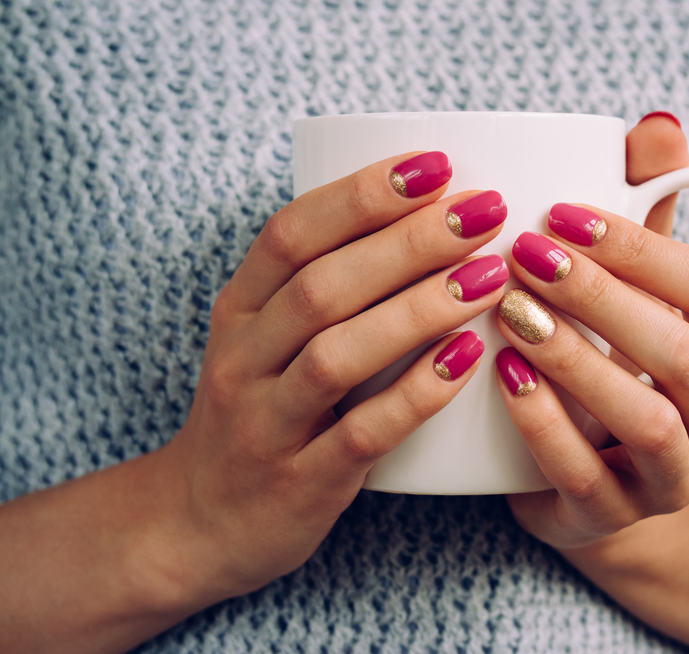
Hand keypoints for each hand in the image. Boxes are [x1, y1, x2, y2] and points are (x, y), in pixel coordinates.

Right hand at [154, 152, 508, 604]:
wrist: (200, 522)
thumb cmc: (262, 410)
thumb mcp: (266, 340)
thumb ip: (326, 286)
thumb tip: (430, 219)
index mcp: (238, 309)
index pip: (291, 234)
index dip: (362, 194)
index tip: (436, 165)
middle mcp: (242, 358)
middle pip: (322, 285)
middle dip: (407, 241)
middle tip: (483, 212)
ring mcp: (266, 423)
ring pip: (339, 354)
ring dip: (418, 310)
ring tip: (488, 278)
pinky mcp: (300, 483)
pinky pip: (362, 432)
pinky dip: (416, 393)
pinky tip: (467, 358)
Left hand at [495, 117, 688, 549]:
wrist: (606, 482)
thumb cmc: (624, 367)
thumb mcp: (646, 295)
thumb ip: (654, 215)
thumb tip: (657, 125)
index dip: (643, 246)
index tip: (562, 211)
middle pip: (682, 353)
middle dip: (603, 296)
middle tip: (526, 251)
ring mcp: (675, 483)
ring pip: (645, 420)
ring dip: (576, 357)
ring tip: (511, 310)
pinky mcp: (614, 520)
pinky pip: (585, 477)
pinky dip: (543, 423)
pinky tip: (501, 375)